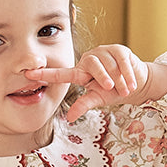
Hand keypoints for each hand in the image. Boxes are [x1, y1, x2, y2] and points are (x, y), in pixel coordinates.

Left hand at [28, 45, 150, 122]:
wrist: (136, 83)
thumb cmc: (114, 91)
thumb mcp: (98, 99)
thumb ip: (84, 105)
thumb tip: (70, 118)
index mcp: (80, 73)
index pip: (61, 74)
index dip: (46, 74)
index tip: (29, 74)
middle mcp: (88, 60)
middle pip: (93, 66)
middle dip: (103, 79)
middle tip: (110, 88)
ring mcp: (103, 52)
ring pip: (108, 64)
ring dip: (118, 79)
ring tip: (125, 88)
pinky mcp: (118, 49)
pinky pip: (121, 61)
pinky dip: (126, 74)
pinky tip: (131, 83)